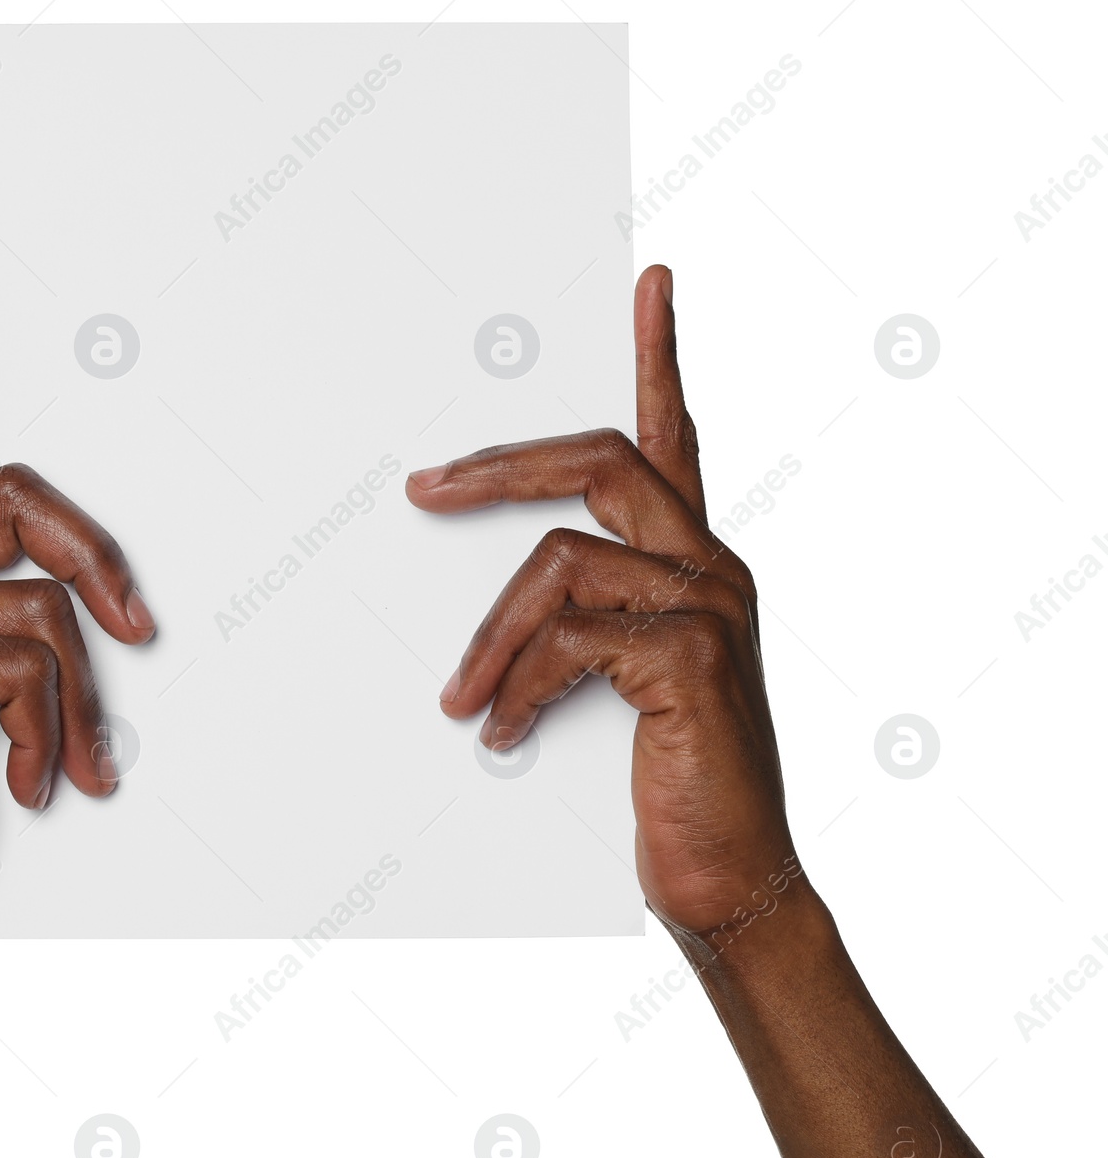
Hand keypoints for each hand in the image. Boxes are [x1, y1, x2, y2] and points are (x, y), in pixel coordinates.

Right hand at [0, 277, 155, 935]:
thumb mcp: (18, 705)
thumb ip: (46, 641)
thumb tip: (133, 619)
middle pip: (22, 493)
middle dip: (101, 557)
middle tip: (144, 630)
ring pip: (41, 597)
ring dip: (83, 694)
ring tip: (79, 767)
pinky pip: (25, 660)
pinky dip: (53, 729)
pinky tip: (34, 785)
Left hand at [406, 265, 789, 935]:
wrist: (730, 878)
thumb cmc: (671, 780)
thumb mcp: (620, 680)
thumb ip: (582, 617)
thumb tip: (498, 597)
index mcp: (697, 562)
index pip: (676, 436)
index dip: (660, 354)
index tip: (650, 280)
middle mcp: (714, 566)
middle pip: (602, 460)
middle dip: (502, 468)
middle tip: (427, 486)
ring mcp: (710, 606)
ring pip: (557, 564)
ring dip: (488, 638)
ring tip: (462, 701)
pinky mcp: (689, 657)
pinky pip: (562, 638)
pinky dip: (512, 687)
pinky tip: (499, 733)